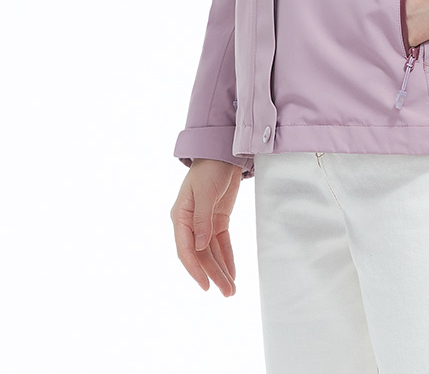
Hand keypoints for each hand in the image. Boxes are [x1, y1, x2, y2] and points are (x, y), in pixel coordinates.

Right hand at [170, 159, 241, 294]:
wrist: (224, 151)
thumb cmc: (210, 168)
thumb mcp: (205, 193)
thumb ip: (202, 220)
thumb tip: (199, 247)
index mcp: (180, 216)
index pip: (186, 249)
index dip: (195, 269)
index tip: (206, 286)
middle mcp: (190, 222)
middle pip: (201, 255)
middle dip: (214, 274)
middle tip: (227, 292)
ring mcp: (204, 222)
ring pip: (211, 252)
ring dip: (221, 269)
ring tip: (232, 289)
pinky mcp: (218, 219)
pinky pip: (221, 243)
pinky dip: (227, 257)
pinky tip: (233, 271)